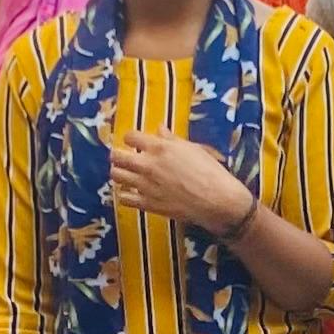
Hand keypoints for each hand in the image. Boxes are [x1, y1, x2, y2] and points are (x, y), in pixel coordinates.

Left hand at [110, 127, 254, 235]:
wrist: (216, 200)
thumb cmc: (209, 171)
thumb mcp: (193, 149)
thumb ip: (172, 140)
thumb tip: (160, 129)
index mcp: (160, 148)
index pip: (130, 137)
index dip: (130, 138)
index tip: (133, 142)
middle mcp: (148, 165)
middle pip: (117, 156)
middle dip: (117, 155)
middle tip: (122, 157)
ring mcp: (145, 185)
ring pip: (116, 176)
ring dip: (119, 173)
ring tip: (126, 174)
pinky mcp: (147, 204)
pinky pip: (124, 198)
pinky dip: (125, 195)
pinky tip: (131, 193)